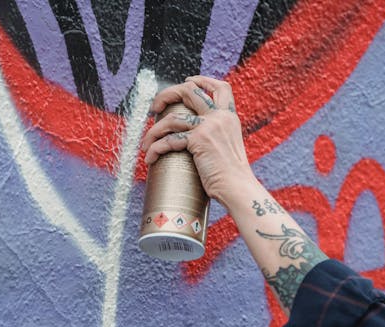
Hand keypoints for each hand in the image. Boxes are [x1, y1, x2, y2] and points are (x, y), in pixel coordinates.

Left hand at [141, 76, 256, 208]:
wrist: (238, 188)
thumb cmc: (232, 176)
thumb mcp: (229, 147)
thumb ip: (217, 135)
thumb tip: (195, 137)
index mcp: (229, 117)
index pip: (220, 87)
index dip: (202, 80)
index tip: (188, 81)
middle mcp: (220, 117)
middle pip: (190, 91)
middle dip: (166, 95)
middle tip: (155, 108)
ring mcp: (209, 126)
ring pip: (172, 119)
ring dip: (154, 131)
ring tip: (146, 144)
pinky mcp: (199, 140)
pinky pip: (169, 140)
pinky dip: (156, 149)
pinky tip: (151, 158)